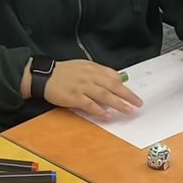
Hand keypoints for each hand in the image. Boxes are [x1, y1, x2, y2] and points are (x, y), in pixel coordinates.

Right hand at [28, 59, 143, 120]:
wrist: (44, 75)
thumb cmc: (63, 72)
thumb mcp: (82, 66)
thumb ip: (96, 73)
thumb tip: (113, 81)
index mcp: (92, 68)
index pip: (113, 76)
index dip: (124, 85)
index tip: (132, 94)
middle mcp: (90, 76)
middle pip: (113, 86)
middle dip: (127, 95)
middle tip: (138, 103)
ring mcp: (82, 87)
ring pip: (104, 95)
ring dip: (118, 104)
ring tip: (128, 110)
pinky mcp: (74, 97)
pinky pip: (90, 105)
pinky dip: (100, 111)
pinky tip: (107, 116)